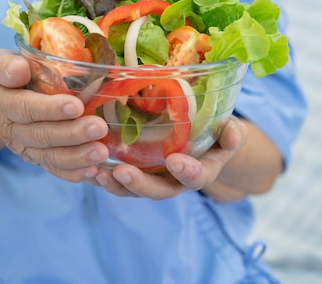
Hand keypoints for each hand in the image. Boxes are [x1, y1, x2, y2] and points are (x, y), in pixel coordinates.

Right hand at [0, 49, 109, 181]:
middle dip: (72, 134)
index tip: (76, 106)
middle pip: (42, 135)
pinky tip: (93, 171)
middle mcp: (12, 129)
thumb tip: (20, 70)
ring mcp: (25, 147)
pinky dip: (73, 173)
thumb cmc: (7, 75)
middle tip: (99, 128)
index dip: (50, 109)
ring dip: (77, 156)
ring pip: (50, 156)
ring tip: (102, 152)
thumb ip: (4, 65)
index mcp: (2, 103)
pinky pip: (54, 169)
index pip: (25, 108)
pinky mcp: (37, 158)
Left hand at [87, 116, 247, 199]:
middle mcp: (176, 181)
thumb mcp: (229, 130)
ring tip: (97, 173)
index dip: (188, 172)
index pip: (196, 177)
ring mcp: (155, 179)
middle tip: (122, 173)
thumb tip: (234, 134)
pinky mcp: (136, 173)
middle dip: (140, 185)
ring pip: (134, 189)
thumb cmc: (216, 132)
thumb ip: (233, 133)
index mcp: (201, 171)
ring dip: (116, 184)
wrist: (201, 139)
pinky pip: (119, 181)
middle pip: (159, 191)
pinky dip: (104, 177)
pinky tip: (88, 168)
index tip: (176, 161)